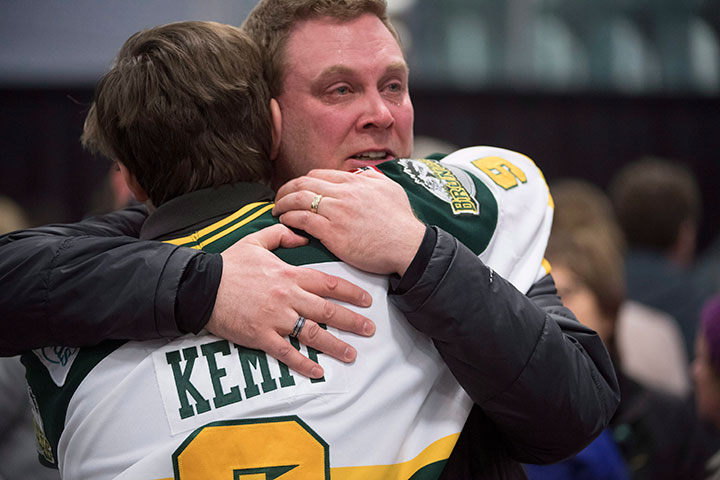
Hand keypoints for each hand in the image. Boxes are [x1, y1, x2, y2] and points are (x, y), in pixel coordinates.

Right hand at [206, 224, 373, 378]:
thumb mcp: (255, 241)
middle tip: (370, 328)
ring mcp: (275, 319)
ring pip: (312, 334)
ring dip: (335, 345)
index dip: (350, 292)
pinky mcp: (261, 336)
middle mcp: (287, 298)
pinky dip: (303, 364)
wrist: (201, 287)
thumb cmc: (228, 265)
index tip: (366, 300)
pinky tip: (318, 372)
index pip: (327, 283)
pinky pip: (286, 352)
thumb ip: (281, 236)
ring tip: (352, 354)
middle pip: (326, 310)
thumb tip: (302, 236)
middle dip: (352, 320)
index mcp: (288, 275)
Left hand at [273, 169, 425, 275]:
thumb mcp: (391, 189)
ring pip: (299, 199)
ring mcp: (337, 212)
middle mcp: (344, 193)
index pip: (319, 174)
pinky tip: (285, 221)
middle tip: (279, 198)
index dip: (303, 181)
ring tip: (277, 210)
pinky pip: (302, 220)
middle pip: (304, 183)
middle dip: (286, 189)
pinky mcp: (333, 233)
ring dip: (283, 203)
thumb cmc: (401, 222)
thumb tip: (362, 174)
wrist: (408, 246)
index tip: (296, 189)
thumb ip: (373, 178)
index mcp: (355, 182)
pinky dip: (289, 218)